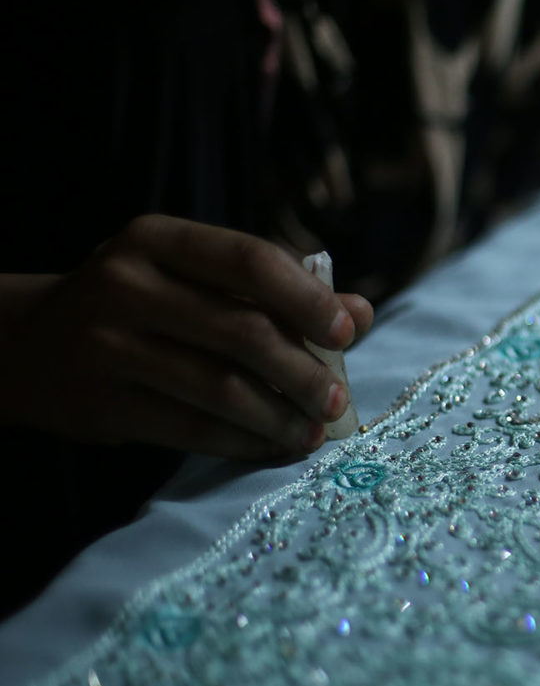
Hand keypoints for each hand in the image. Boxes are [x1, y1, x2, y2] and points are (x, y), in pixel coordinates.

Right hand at [0, 215, 373, 459]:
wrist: (28, 343)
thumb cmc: (142, 304)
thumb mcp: (194, 277)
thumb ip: (276, 289)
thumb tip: (360, 313)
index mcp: (157, 239)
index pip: (249, 260)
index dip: (306, 299)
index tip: (346, 334)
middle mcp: (126, 285)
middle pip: (241, 331)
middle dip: (303, 371)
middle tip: (337, 401)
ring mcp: (107, 345)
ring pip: (220, 388)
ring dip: (280, 416)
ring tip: (314, 432)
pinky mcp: (101, 404)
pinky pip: (191, 428)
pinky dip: (244, 441)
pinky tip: (275, 446)